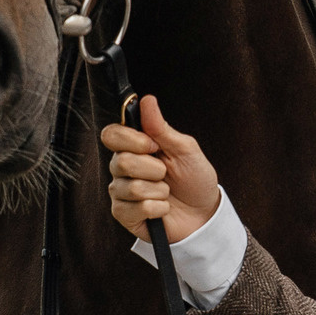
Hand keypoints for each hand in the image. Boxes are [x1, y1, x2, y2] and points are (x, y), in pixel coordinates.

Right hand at [101, 95, 220, 242]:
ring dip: (160, 191)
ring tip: (167, 192)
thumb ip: (162, 128)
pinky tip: (163, 208)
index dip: (132, 140)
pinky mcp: (124, 214)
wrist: (204, 213)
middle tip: (166, 174)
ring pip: (133, 187)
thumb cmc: (194, 179)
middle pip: (122, 162)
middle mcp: (121, 168)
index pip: (111, 135)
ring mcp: (121, 192)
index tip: (154, 146)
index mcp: (133, 148)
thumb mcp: (185, 149)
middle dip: (155, 169)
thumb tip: (147, 100)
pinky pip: (138, 208)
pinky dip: (159, 208)